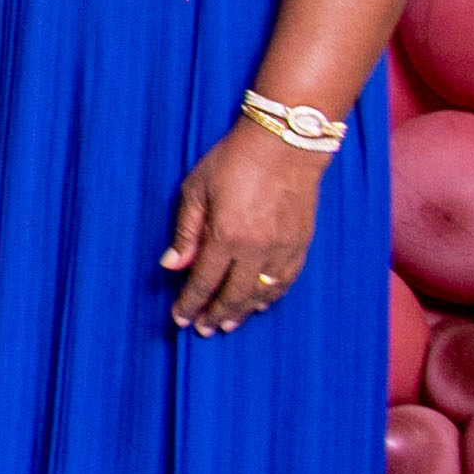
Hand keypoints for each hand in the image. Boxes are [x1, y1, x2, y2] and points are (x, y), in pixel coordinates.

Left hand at [161, 120, 324, 333]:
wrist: (285, 144)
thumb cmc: (233, 161)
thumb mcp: (196, 190)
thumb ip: (186, 232)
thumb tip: (172, 265)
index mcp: (226, 236)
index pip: (204, 282)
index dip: (190, 303)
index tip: (180, 319)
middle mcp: (256, 249)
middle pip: (233, 295)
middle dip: (215, 315)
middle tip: (203, 329)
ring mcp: (283, 248)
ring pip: (262, 294)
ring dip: (243, 312)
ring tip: (227, 323)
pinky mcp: (301, 244)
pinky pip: (286, 282)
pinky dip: (271, 297)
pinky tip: (260, 304)